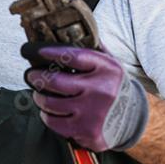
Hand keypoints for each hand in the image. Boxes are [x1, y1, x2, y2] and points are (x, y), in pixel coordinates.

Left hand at [21, 42, 149, 151]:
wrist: (133, 119)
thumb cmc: (113, 87)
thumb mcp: (111, 65)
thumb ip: (93, 49)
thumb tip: (68, 32)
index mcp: (107, 70)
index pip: (73, 56)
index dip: (51, 53)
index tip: (38, 51)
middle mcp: (101, 91)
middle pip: (55, 81)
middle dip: (36, 76)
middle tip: (31, 74)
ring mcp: (93, 113)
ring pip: (50, 103)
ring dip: (39, 97)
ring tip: (38, 94)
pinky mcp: (87, 131)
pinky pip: (54, 123)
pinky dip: (47, 116)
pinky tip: (48, 112)